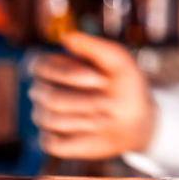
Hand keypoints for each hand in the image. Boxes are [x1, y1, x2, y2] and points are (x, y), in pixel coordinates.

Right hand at [29, 32, 156, 160]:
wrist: (138, 121)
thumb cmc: (126, 86)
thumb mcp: (119, 62)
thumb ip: (95, 47)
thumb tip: (66, 37)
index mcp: (54, 66)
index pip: (40, 66)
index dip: (69, 74)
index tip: (101, 79)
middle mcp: (44, 90)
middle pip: (47, 96)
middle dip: (86, 101)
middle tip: (109, 104)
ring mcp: (45, 116)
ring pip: (50, 119)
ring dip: (86, 119)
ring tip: (105, 117)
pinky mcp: (52, 141)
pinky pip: (53, 142)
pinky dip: (79, 139)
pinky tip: (94, 132)